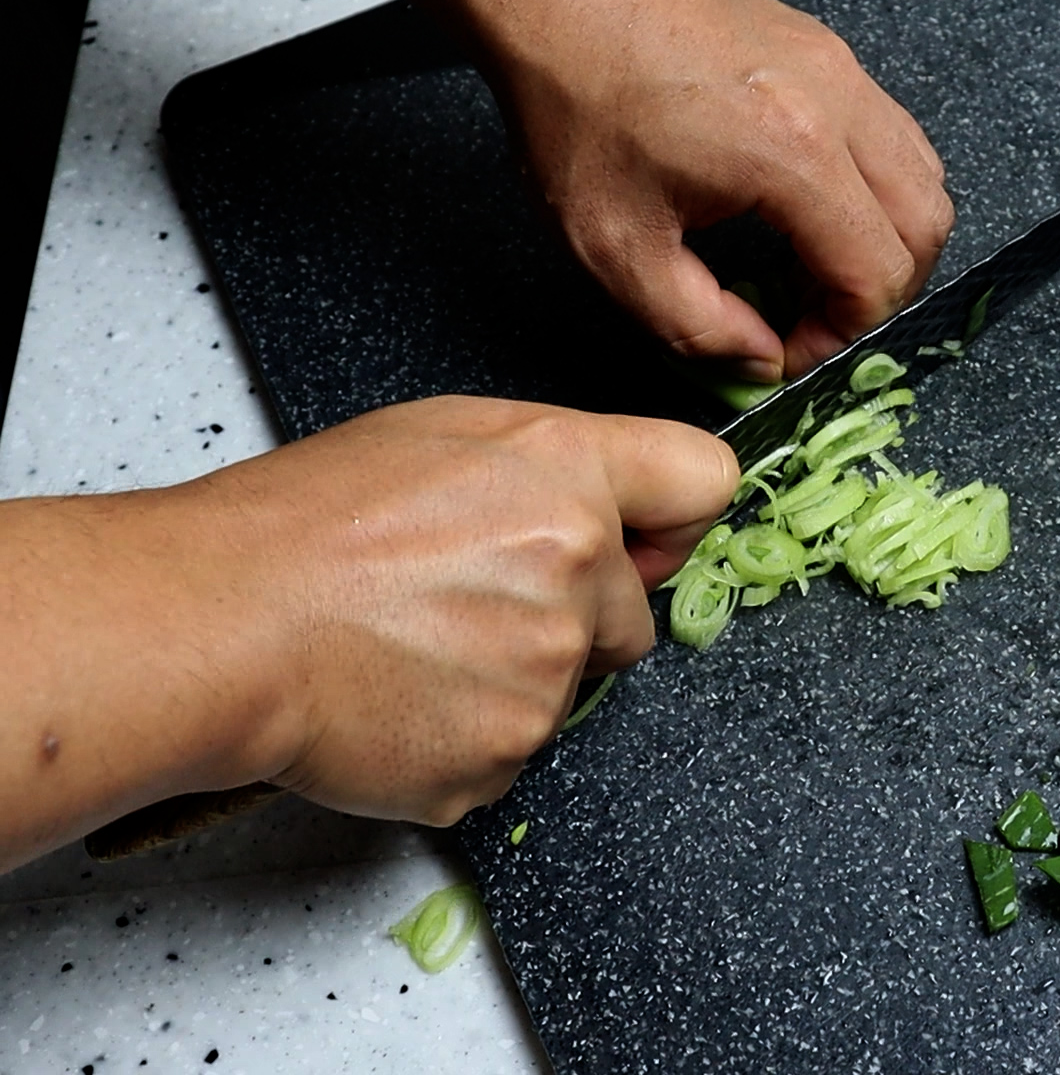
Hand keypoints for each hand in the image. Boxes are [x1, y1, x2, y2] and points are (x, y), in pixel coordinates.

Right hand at [0, 398, 737, 865]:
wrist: (218, 622)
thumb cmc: (305, 524)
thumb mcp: (443, 438)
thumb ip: (554, 469)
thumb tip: (618, 517)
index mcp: (568, 477)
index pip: (704, 481)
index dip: (674, 520)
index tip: (644, 541)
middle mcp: (579, 572)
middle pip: (634, 616)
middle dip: (575, 617)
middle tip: (466, 602)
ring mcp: (547, 676)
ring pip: (567, 687)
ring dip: (511, 676)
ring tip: (412, 643)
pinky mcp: (504, 757)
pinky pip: (510, 749)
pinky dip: (463, 733)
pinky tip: (401, 695)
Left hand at [418, 0, 953, 382]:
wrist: (556, 4)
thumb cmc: (576, 107)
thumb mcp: (618, 249)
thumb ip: (699, 327)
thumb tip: (761, 360)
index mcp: (791, 153)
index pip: (877, 273)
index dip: (843, 335)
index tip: (791, 351)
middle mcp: (836, 103)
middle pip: (924, 229)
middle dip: (881, 295)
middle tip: (815, 322)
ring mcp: (841, 70)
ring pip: (924, 179)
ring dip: (886, 243)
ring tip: (812, 272)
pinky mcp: (828, 56)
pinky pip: (895, 139)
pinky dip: (875, 194)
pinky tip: (808, 217)